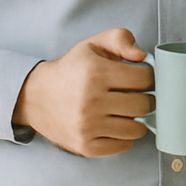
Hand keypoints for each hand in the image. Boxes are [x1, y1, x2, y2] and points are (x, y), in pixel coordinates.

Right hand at [12, 28, 153, 156]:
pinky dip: (125, 137)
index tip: (143, 78)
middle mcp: (91, 101)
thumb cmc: (72, 69)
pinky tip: (116, 125)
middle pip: (143, 105)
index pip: (145, 78)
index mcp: (96, 73)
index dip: (149, 77)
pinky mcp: (85, 146)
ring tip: (127, 110)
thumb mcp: (93, 44)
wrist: (36, 96)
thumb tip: (142, 56)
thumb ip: (121, 39)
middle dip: (147, 98)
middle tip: (139, 95)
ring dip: (137, 120)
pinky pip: (123, 146)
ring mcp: (87, 126)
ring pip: (136, 129)